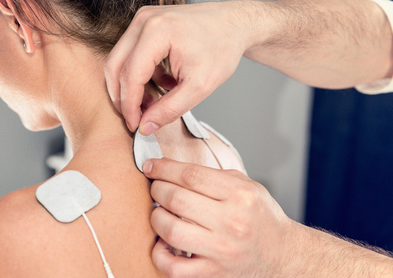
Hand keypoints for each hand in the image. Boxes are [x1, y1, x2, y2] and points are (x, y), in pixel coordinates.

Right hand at [104, 2, 249, 134]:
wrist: (234, 24)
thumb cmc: (222, 48)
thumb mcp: (199, 87)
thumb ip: (169, 109)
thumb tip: (145, 126)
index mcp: (156, 32)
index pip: (130, 76)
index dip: (129, 105)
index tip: (134, 125)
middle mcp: (144, 21)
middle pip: (115, 66)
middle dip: (122, 97)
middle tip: (135, 118)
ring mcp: (143, 19)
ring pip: (120, 60)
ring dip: (132, 86)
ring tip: (155, 102)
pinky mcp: (146, 24)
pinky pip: (131, 54)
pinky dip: (142, 74)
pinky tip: (165, 84)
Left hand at [143, 158, 295, 277]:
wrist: (282, 254)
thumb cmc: (261, 217)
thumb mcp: (248, 186)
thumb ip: (215, 176)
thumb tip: (174, 168)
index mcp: (240, 195)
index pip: (190, 175)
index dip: (164, 168)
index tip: (152, 166)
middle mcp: (231, 221)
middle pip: (176, 198)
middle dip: (157, 189)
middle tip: (156, 187)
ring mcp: (221, 249)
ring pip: (170, 230)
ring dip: (156, 217)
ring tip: (159, 212)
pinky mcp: (213, 272)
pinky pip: (174, 267)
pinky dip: (160, 254)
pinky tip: (163, 242)